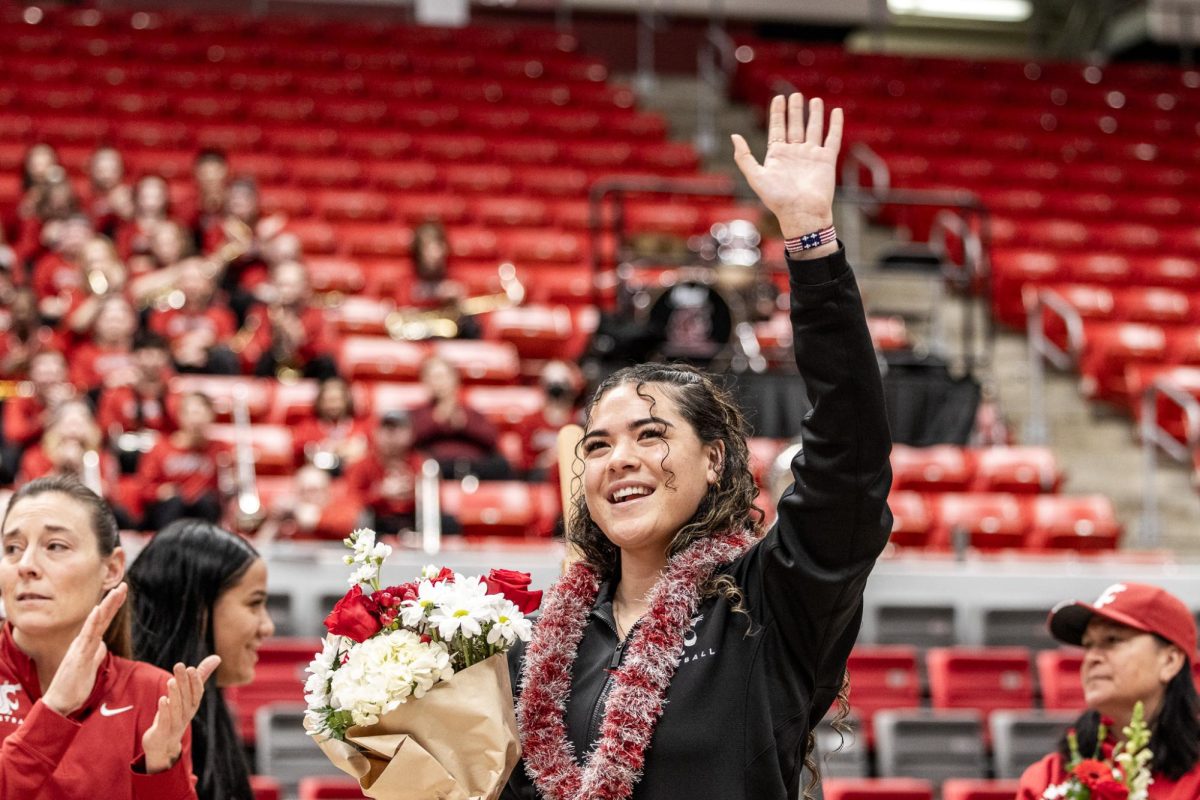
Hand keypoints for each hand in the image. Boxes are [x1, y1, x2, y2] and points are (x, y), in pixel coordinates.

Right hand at [41, 584, 127, 716]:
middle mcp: (83, 643)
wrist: (59, 703)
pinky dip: (92, 621)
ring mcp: (80, 648)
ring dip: (106, 606)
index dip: (112, 608)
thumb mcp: (91, 669)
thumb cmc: (74, 687)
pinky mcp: (78, 655)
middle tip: (124, 585)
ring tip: (116, 591)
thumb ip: (96, 655)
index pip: (103, 622)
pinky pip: (87, 636)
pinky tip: (98, 609)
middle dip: (112, 601)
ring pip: (95, 622)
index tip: (122, 593)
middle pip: (101, 618)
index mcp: (88, 645)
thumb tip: (103, 646)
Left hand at [141, 655, 220, 773]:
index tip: (190, 668)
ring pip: (177, 708)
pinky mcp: (163, 732)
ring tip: (171, 680)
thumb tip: (217, 657)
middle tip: (179, 666)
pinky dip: (165, 711)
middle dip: (184, 682)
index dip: (195, 681)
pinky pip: (165, 721)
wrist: (163, 745)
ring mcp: (176, 724)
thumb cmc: (177, 714)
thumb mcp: (188, 695)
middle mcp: (187, 714)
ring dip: (175, 694)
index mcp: (193, 704)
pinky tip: (162, 699)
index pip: (197, 692)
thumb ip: (200, 676)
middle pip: (187, 697)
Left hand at [732, 94, 842, 241]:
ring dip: (814, 114)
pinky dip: (834, 125)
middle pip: (795, 126)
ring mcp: (811, 155)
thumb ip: (744, 157)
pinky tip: (835, 111)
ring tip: (814, 100)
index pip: (777, 128)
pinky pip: (832, 138)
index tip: (778, 98)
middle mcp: (794, 153)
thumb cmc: (777, 199)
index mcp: (777, 155)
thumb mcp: (755, 177)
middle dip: (795, 110)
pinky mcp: (826, 160)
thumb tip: (734, 136)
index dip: (777, 113)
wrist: (801, 213)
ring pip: (813, 129)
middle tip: (795, 95)